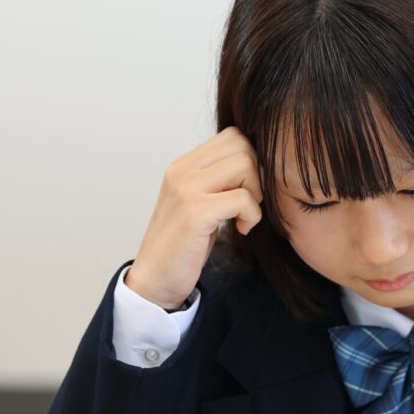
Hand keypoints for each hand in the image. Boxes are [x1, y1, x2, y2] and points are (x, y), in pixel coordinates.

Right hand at [126, 126, 263, 309]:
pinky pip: (243, 199)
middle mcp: (183, 170)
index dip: (252, 161)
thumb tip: (257, 163)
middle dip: (257, 176)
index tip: (247, 189)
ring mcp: (187, 189)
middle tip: (249, 204)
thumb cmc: (184, 244)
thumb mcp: (200, 202)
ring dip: (255, 195)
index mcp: (185, 164)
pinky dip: (252, 216)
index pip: (234, 136)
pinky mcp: (195, 212)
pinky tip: (240, 229)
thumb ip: (219, 180)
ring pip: (246, 166)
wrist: (156, 277)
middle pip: (243, 146)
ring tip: (243, 216)